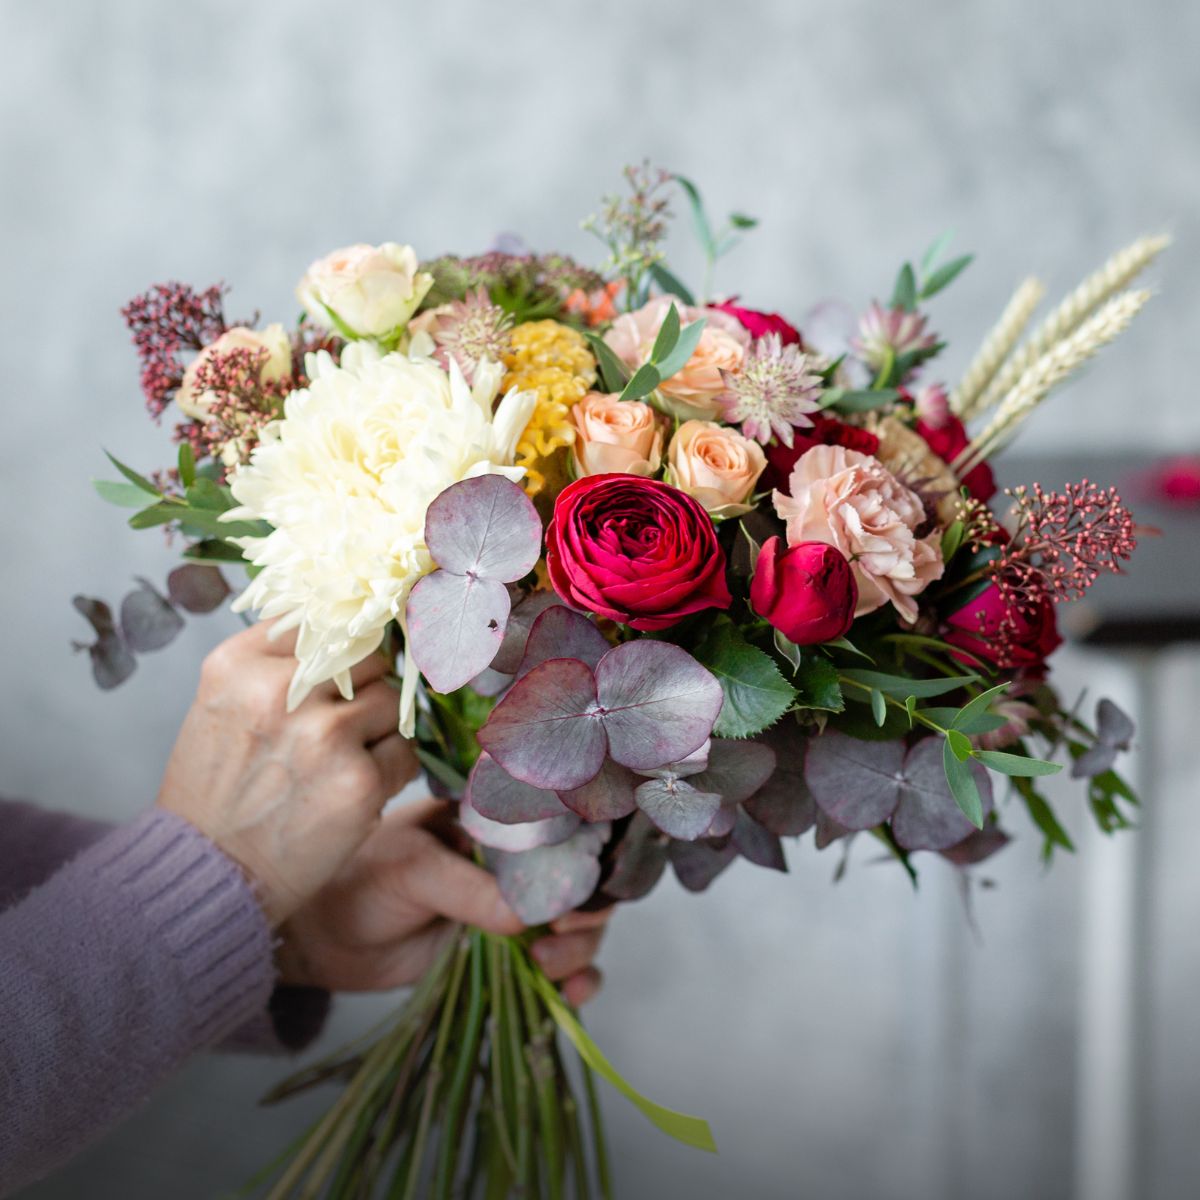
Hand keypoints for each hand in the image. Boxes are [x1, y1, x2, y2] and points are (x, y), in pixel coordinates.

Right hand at [158, 621, 417, 925]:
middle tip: (336, 729)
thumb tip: (350, 623)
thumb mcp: (225, 703)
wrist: (210, 870)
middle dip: (364, 691)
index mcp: (240, 664)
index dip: (339, 651)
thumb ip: (277, 661)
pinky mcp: (358, 782)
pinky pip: (405, 753)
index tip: (337, 675)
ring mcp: (323, 736)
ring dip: (379, 731)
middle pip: (367, 658)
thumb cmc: (220, 787)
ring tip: (341, 762)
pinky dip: (389, 772)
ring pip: (391, 702)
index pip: (323, 621)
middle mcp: (280, 692)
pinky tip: (351, 791)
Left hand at [276, 797, 608, 1006]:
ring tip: (550, 966)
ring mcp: (513, 909)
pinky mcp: (507, 953)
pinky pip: (556, 966)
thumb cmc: (359, 879)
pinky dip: (576, 981)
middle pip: (580, 881)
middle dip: (586, 911)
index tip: (577, 888)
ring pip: (578, 926)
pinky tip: (571, 994)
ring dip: (581, 948)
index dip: (582, 856)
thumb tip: (526, 917)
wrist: (322, 937)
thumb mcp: (411, 870)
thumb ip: (465, 888)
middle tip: (562, 933)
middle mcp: (514, 862)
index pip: (560, 830)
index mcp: (495, 822)